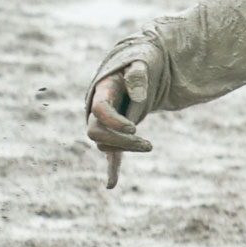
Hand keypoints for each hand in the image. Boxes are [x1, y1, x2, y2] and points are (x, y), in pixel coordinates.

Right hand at [86, 60, 152, 188]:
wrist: (133, 71)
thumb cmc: (137, 64)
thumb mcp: (140, 62)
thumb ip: (137, 75)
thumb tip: (139, 96)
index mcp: (102, 92)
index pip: (99, 110)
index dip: (114, 121)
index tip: (135, 128)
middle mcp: (96, 110)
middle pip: (96, 132)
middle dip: (121, 141)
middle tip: (148, 145)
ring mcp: (103, 123)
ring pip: (104, 144)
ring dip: (125, 149)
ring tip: (149, 146)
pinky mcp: (114, 133)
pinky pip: (109, 153)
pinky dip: (111, 168)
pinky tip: (111, 184)